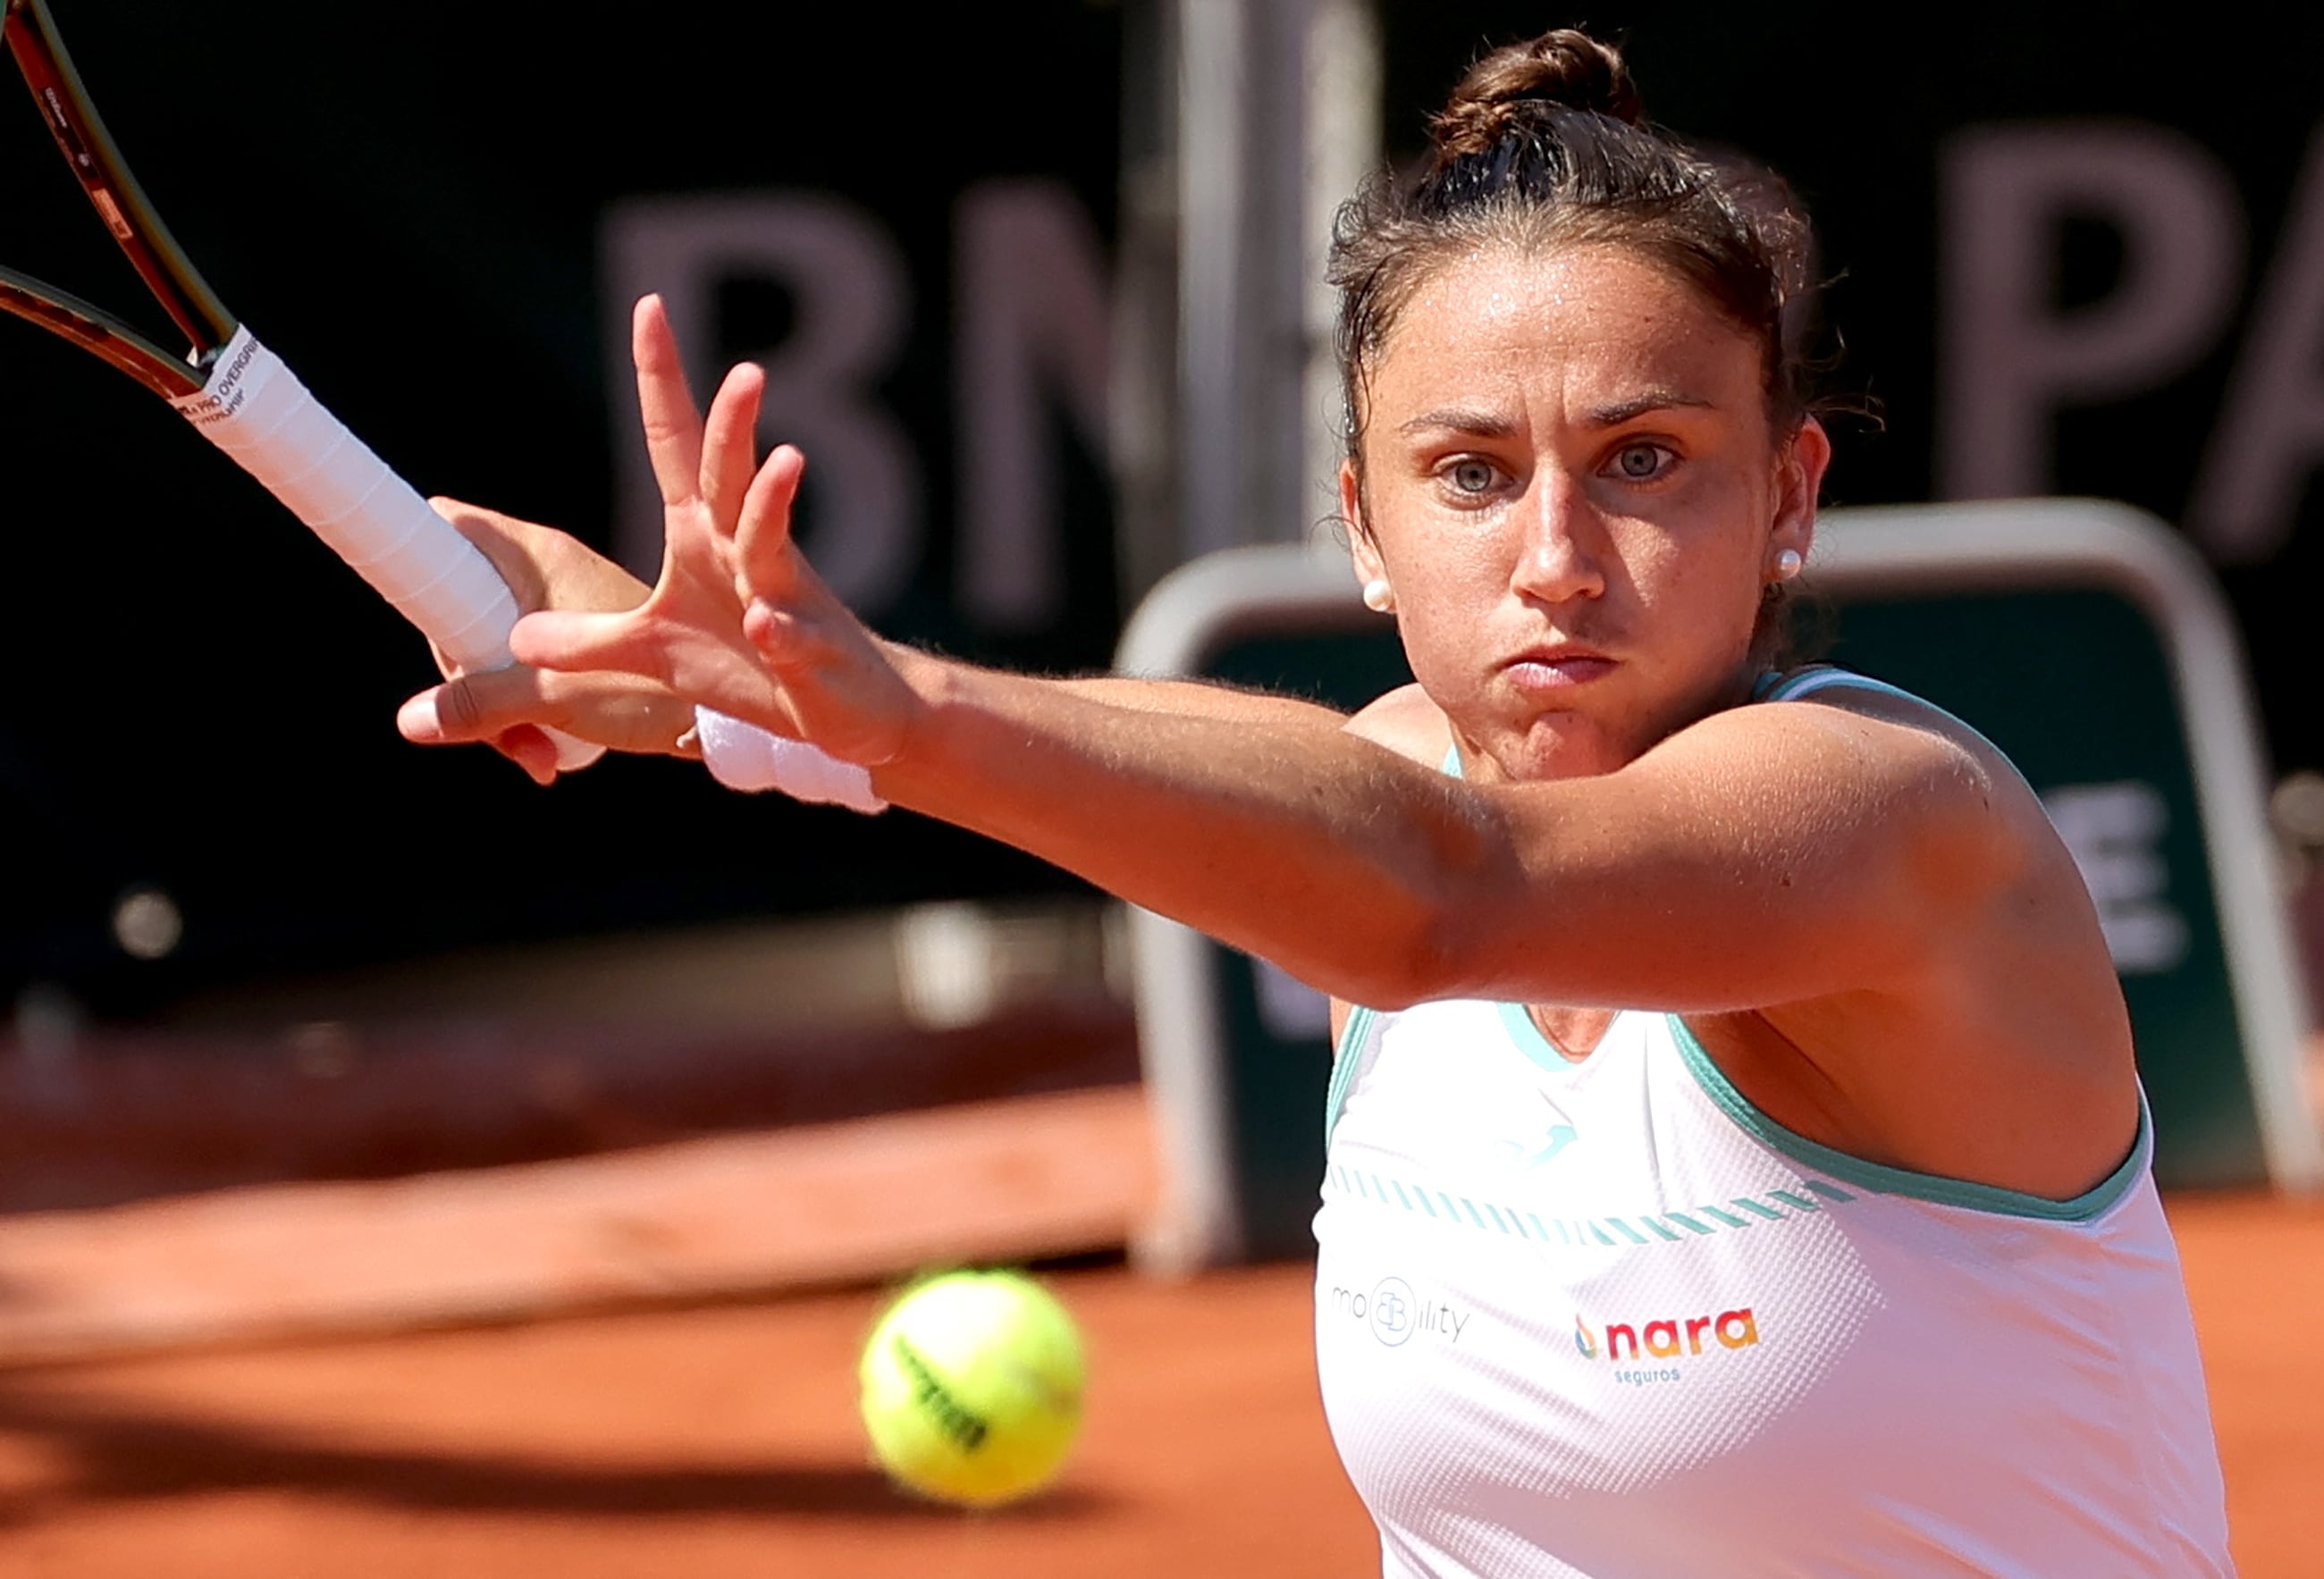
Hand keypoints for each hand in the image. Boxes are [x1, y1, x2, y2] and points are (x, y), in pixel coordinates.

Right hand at [395, 500, 699, 782]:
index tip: (415, 608)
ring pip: (495, 645)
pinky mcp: (590, 641)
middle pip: (461, 600)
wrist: (741, 712)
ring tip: (535, 752)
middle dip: (463, 669)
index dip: (416, 555)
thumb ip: (478, 703)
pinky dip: (531, 710)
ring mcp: (571, 605)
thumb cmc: (655, 690)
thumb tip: (408, 720)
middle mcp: (551, 567)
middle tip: (493, 725)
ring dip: (499, 702)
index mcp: (537, 553)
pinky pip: (530, 667)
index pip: (448, 522)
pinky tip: (551, 753)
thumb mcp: (553, 696)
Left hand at [510, 295, 929, 770]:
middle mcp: (746, 551)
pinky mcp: (808, 655)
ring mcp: (782, 599)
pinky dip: (780, 631)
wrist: (847, 707)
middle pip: (732, 476)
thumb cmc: (754, 668)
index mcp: (706, 534)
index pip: (677, 444)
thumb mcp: (654, 654)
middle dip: (734, 424)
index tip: (651, 307)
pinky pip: (791, 636)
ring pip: (775, 541)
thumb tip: (517, 633)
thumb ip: (585, 640)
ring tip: (785, 457)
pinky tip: (765, 625)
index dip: (664, 379)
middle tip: (746, 370)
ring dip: (775, 502)